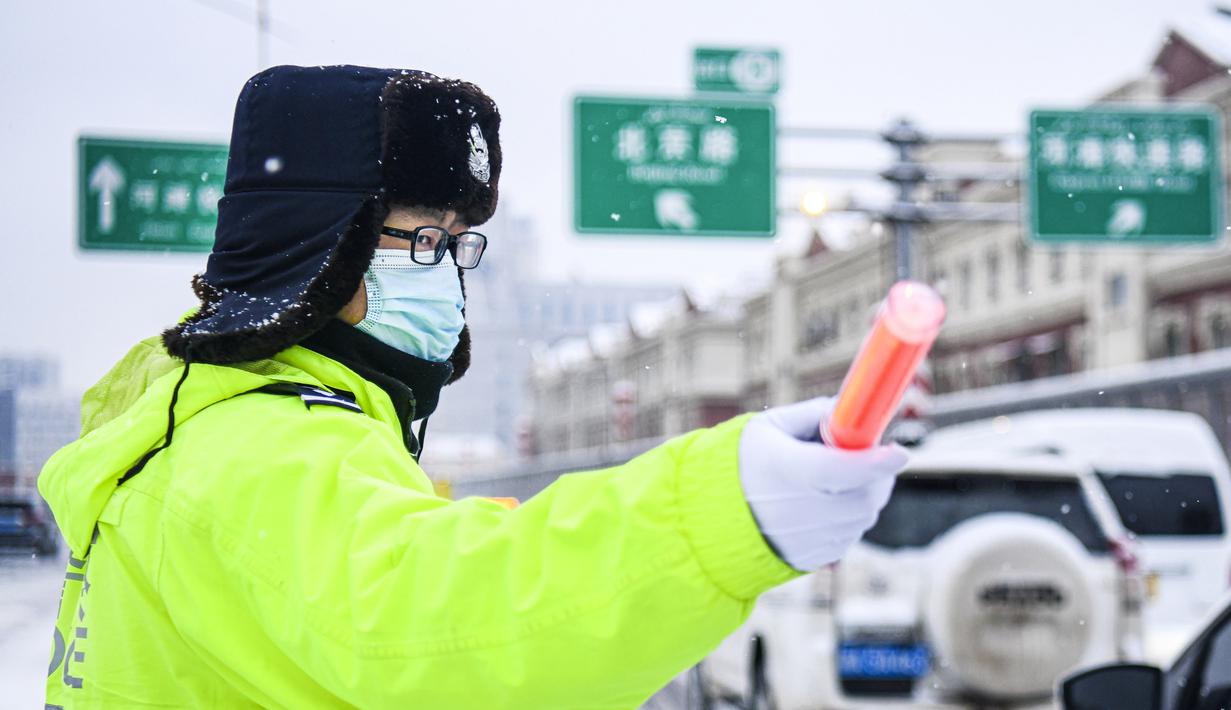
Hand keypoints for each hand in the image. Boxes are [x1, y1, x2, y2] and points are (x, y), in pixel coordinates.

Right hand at [738, 397, 908, 570]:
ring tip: (836, 479)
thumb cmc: (739, 464)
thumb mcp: (768, 427)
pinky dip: (849, 517)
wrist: (708, 517)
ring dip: (864, 495)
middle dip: (877, 475)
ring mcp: (807, 540)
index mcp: (789, 471)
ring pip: (862, 518)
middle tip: (872, 456)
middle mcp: (801, 511)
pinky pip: (849, 536)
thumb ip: (813, 414)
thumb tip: (850, 410)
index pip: (844, 469)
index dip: (876, 461)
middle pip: (864, 497)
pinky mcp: (812, 560)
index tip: (898, 450)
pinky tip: (825, 502)